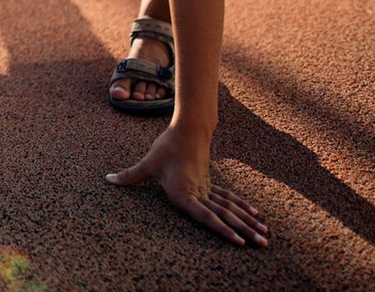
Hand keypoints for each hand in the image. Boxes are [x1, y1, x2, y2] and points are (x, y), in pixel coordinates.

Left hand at [106, 124, 268, 246]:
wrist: (187, 129)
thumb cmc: (166, 148)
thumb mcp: (148, 163)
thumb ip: (130, 176)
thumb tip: (108, 180)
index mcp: (185, 193)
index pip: (206, 215)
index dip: (222, 230)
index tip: (238, 242)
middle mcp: (200, 194)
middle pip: (226, 215)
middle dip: (245, 231)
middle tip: (263, 245)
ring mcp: (208, 189)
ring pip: (232, 209)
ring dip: (249, 222)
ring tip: (265, 236)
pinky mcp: (210, 184)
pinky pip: (230, 199)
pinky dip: (242, 208)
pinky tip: (256, 216)